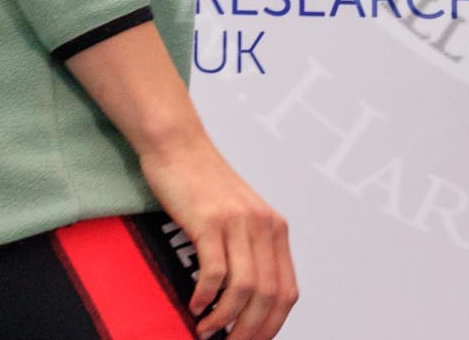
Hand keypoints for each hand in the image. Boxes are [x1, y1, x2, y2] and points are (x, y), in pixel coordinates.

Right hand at [139, 134, 298, 339]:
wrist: (180, 148)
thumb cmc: (204, 186)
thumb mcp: (240, 218)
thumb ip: (249, 252)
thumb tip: (246, 302)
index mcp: (275, 229)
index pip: (287, 291)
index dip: (272, 325)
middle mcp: (264, 226)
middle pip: (269, 296)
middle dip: (249, 331)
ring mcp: (238, 222)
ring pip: (244, 289)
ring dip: (224, 319)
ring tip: (206, 331)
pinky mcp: (209, 221)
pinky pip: (214, 272)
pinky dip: (205, 297)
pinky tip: (195, 304)